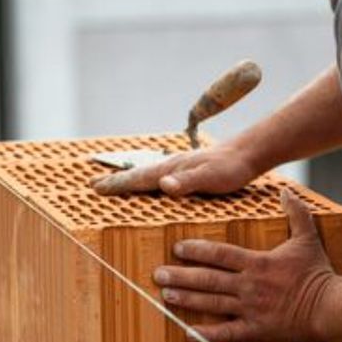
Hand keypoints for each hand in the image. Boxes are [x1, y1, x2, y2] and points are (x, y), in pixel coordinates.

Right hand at [89, 142, 258, 196]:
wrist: (248, 153)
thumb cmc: (231, 168)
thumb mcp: (212, 178)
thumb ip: (188, 182)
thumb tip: (163, 184)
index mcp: (172, 169)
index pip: (139, 178)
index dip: (117, 184)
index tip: (96, 188)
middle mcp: (171, 166)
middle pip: (137, 174)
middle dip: (116, 181)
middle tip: (93, 185)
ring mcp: (178, 168)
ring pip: (147, 175)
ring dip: (129, 180)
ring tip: (113, 184)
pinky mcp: (187, 172)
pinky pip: (159, 178)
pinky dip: (146, 181)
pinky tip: (149, 186)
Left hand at [153, 188, 337, 341]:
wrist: (332, 307)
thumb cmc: (319, 273)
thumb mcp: (308, 238)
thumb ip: (295, 213)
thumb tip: (286, 190)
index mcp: (258, 263)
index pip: (221, 255)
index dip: (197, 251)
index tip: (177, 248)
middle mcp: (250, 286)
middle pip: (209, 279)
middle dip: (181, 275)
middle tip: (158, 274)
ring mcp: (251, 309)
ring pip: (212, 304)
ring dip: (187, 299)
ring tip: (165, 296)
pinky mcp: (257, 330)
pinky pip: (229, 334)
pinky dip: (208, 335)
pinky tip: (188, 333)